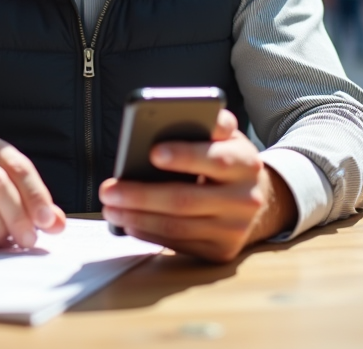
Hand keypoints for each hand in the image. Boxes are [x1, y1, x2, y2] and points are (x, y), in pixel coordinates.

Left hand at [99, 110, 293, 262]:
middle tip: (107, 189)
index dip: (185, 156)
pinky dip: (149, 233)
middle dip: (141, 195)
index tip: (152, 152)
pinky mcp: (221, 250)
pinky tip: (129, 222)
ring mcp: (234, 229)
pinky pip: (178, 243)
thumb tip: (179, 112)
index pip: (216, 159)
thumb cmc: (226, 158)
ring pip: (177, 225)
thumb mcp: (226, 136)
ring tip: (109, 207)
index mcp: (246, 163)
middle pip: (185, 199)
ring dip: (137, 217)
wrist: (254, 198)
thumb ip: (211, 122)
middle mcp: (245, 199)